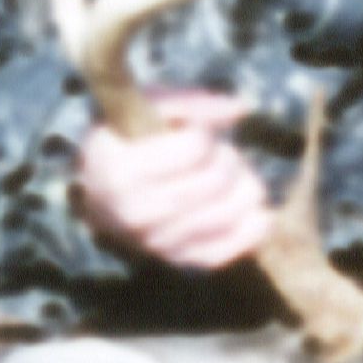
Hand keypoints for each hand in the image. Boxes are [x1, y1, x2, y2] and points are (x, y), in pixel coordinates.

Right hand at [74, 89, 274, 269]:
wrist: (103, 195)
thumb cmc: (128, 142)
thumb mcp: (146, 108)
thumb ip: (190, 102)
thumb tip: (239, 109)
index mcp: (121, 170)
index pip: (195, 148)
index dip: (204, 134)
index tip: (195, 133)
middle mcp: (135, 213)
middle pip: (216, 181)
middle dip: (228, 159)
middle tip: (218, 153)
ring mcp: (157, 242)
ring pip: (228, 214)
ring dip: (243, 187)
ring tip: (231, 176)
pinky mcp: (178, 260)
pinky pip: (227, 250)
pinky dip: (251, 231)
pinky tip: (259, 213)